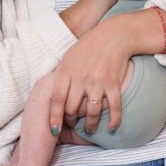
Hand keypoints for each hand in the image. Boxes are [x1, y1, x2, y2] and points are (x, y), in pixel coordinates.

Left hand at [50, 8, 165, 134]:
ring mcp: (98, 81)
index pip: (57, 99)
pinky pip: (114, 108)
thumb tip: (51, 90)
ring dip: (90, 126)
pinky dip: (114, 122)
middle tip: (73, 124)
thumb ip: (61, 73)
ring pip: (91, 113)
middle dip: (71, 120)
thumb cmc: (89, 46)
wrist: (113, 35)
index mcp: (67, 70)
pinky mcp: (114, 83)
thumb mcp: (69, 56)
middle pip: (72, 108)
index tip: (53, 130)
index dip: (54, 117)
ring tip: (89, 130)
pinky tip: (112, 129)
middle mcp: (81, 77)